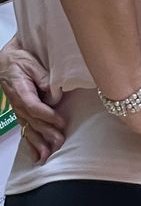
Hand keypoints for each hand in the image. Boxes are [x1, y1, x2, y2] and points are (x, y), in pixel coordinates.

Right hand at [0, 38, 64, 162]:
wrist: (5, 62)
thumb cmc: (20, 60)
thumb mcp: (32, 63)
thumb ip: (44, 78)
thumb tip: (54, 95)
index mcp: (21, 91)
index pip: (34, 107)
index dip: (48, 116)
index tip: (61, 121)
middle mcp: (18, 104)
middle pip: (33, 121)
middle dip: (47, 133)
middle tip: (60, 142)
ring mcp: (18, 110)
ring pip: (29, 128)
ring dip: (39, 142)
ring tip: (48, 155)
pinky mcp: (21, 113)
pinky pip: (26, 129)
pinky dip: (31, 143)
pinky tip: (37, 154)